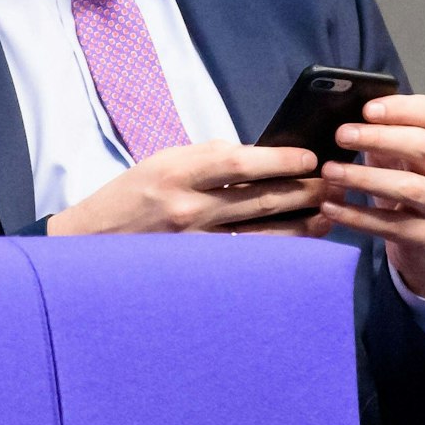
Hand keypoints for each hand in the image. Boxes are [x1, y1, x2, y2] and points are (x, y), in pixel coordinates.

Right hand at [47, 140, 331, 237]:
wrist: (90, 243)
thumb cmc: (129, 197)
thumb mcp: (162, 163)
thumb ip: (205, 159)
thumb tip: (254, 155)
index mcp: (176, 172)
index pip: (239, 162)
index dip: (279, 159)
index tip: (308, 156)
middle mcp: (187, 208)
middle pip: (259, 199)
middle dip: (303, 190)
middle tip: (335, 183)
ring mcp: (194, 244)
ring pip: (261, 234)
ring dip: (300, 225)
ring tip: (327, 215)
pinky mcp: (196, 269)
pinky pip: (246, 259)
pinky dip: (275, 252)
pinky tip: (298, 247)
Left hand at [318, 94, 424, 299]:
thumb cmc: (408, 186)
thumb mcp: (398, 158)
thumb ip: (378, 137)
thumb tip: (336, 116)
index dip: (401, 108)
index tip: (367, 108)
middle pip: (422, 146)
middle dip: (380, 138)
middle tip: (342, 135)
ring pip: (408, 187)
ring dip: (365, 177)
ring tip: (330, 171)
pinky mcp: (423, 235)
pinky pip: (390, 225)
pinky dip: (357, 216)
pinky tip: (330, 207)